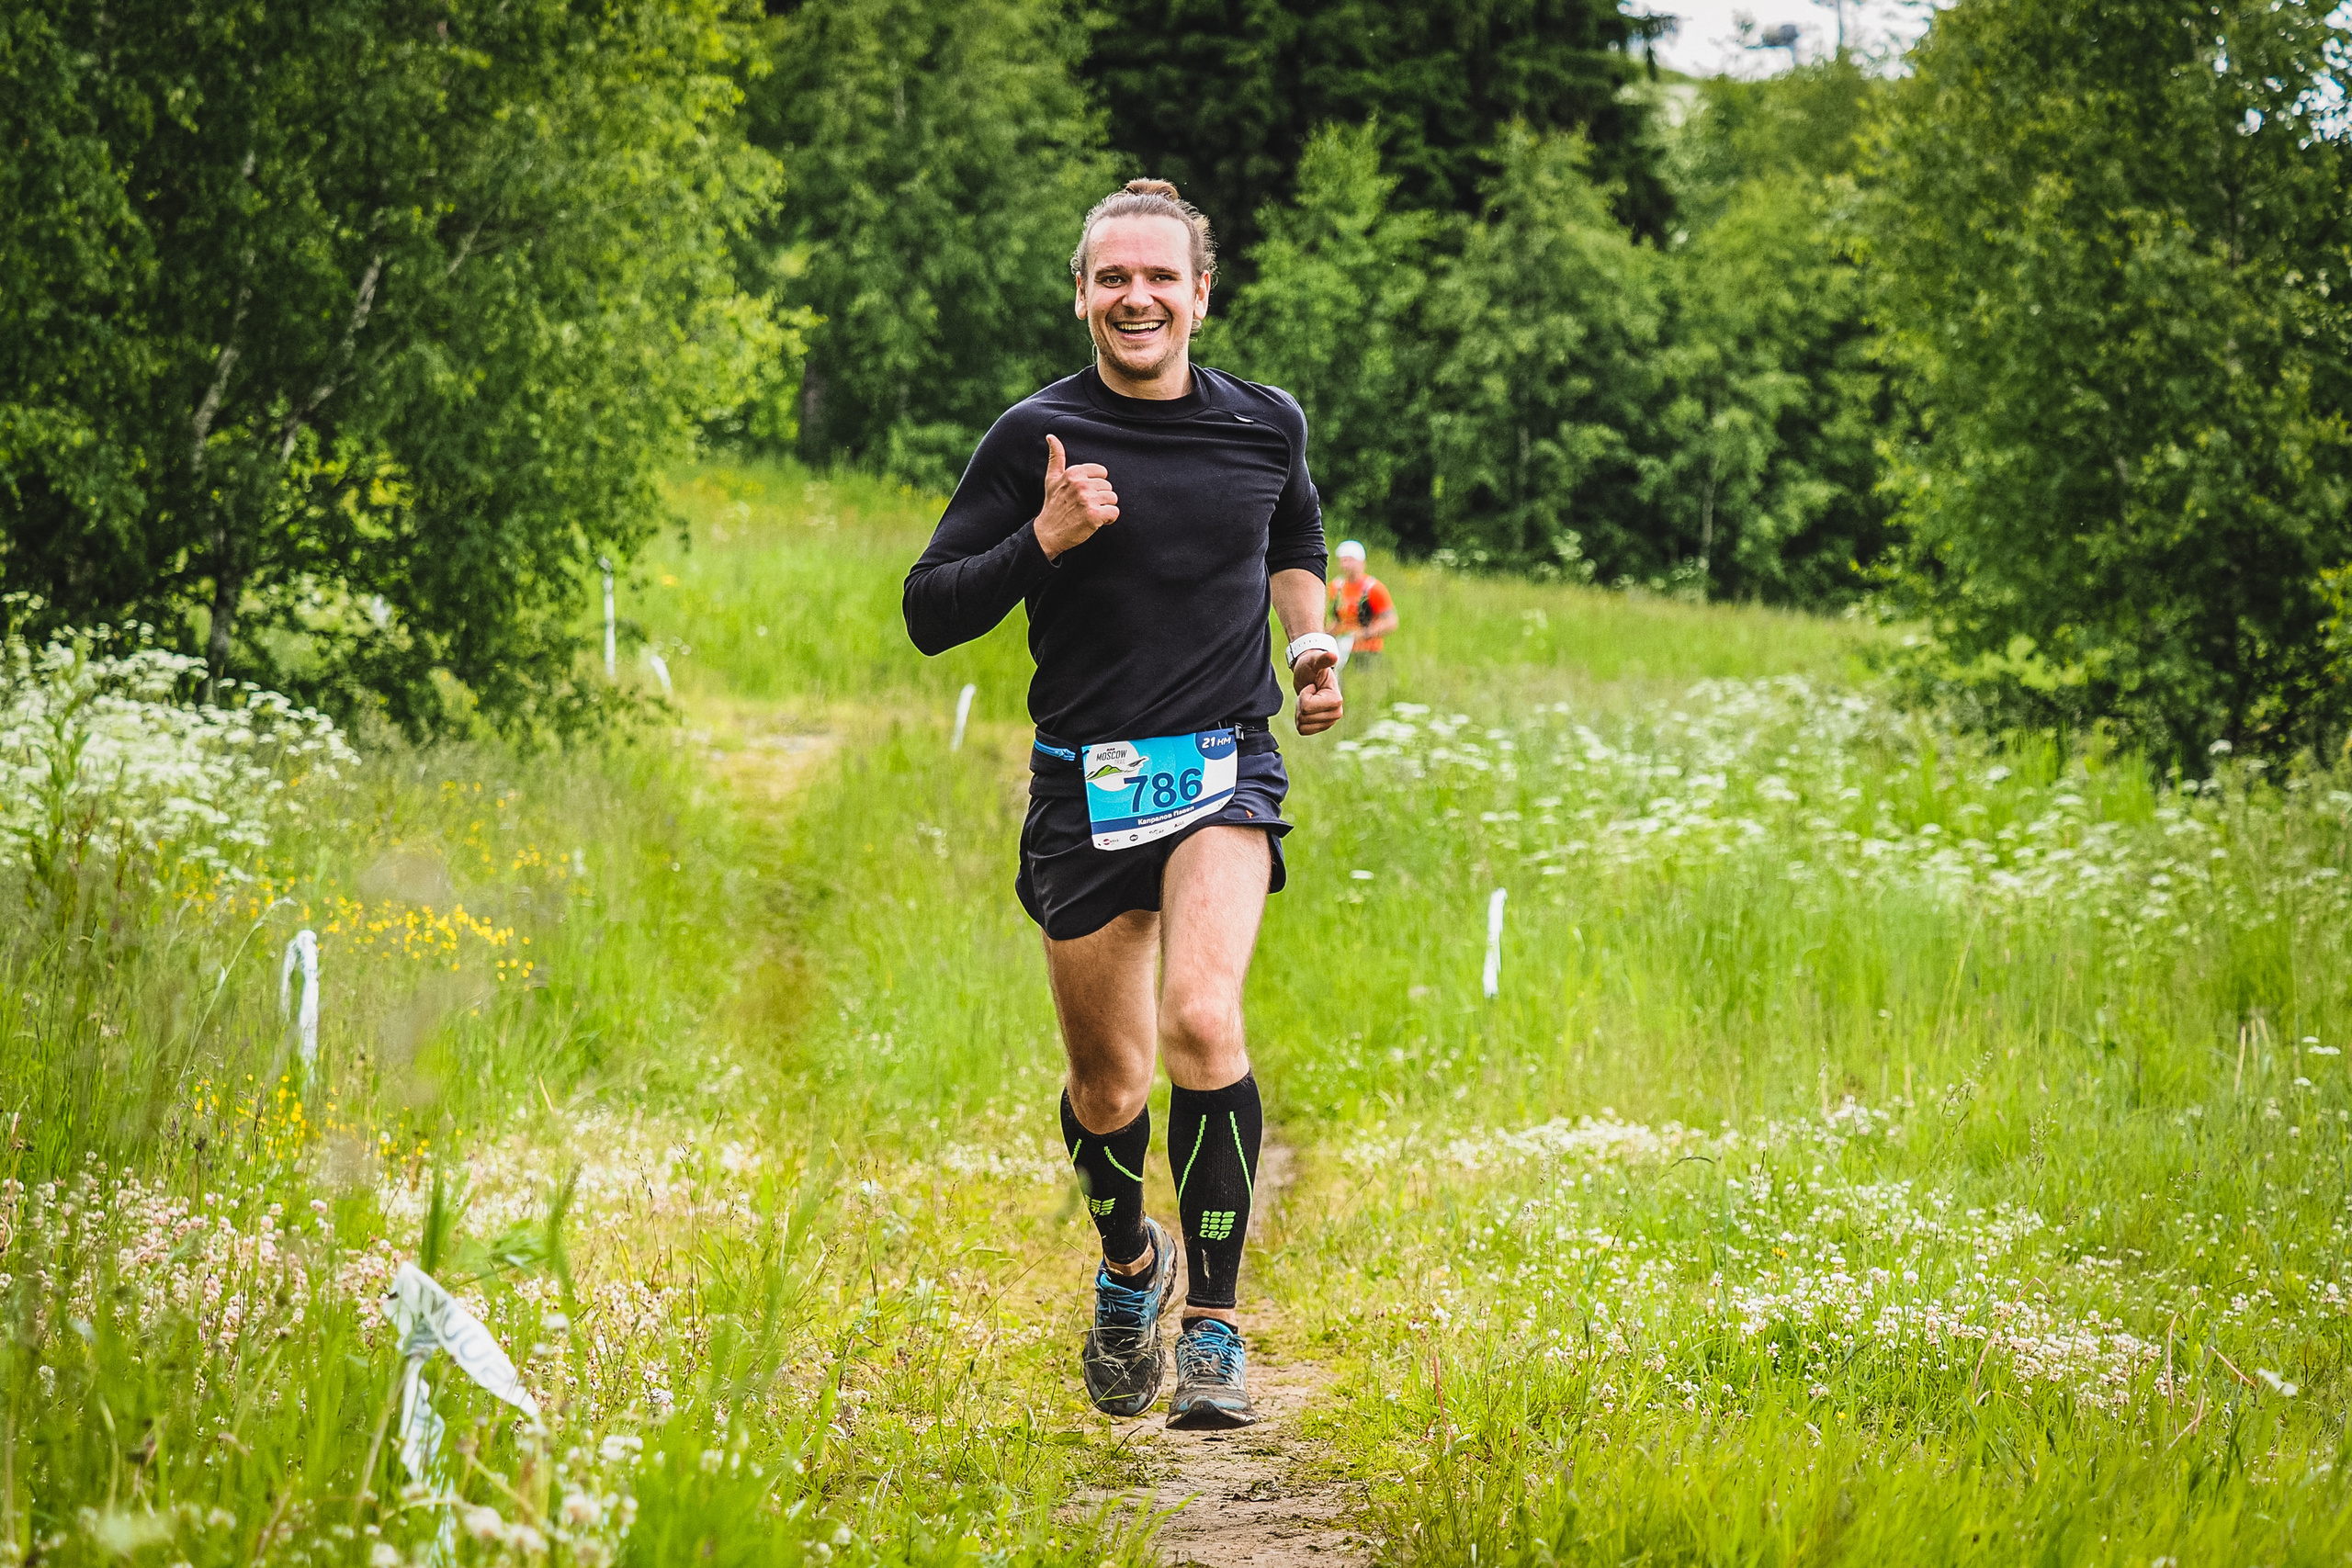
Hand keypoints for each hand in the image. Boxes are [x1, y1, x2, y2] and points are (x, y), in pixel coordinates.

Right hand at [1034, 434, 1117, 559]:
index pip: (1102, 473)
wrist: (1047, 533)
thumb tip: (1051, 437)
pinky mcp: (1094, 515)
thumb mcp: (1051, 479)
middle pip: (1108, 486)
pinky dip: (1109, 519)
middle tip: (1085, 507)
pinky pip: (1114, 512)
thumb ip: (1056, 457)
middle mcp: (1081, 484)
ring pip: (1113, 499)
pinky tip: (1097, 522)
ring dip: (1105, 508)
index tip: (1084, 494)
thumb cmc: (1052, 505)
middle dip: (1100, 498)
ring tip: (1089, 514)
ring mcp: (1088, 500)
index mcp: (1073, 473)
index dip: (1096, 485)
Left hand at [1291, 648, 1341, 735]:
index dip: (1304, 695)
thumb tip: (1333, 655)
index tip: (1312, 686)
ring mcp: (1330, 722)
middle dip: (1301, 704)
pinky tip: (1307, 708)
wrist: (1309, 675)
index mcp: (1336, 700)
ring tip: (1308, 699)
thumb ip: (1323, 659)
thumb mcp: (1314, 661)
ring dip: (1300, 711)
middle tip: (1309, 692)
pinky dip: (1300, 720)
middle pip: (1304, 717)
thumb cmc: (1311, 666)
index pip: (1307, 707)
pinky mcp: (1322, 727)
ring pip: (1302, 726)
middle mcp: (1337, 713)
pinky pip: (1303, 731)